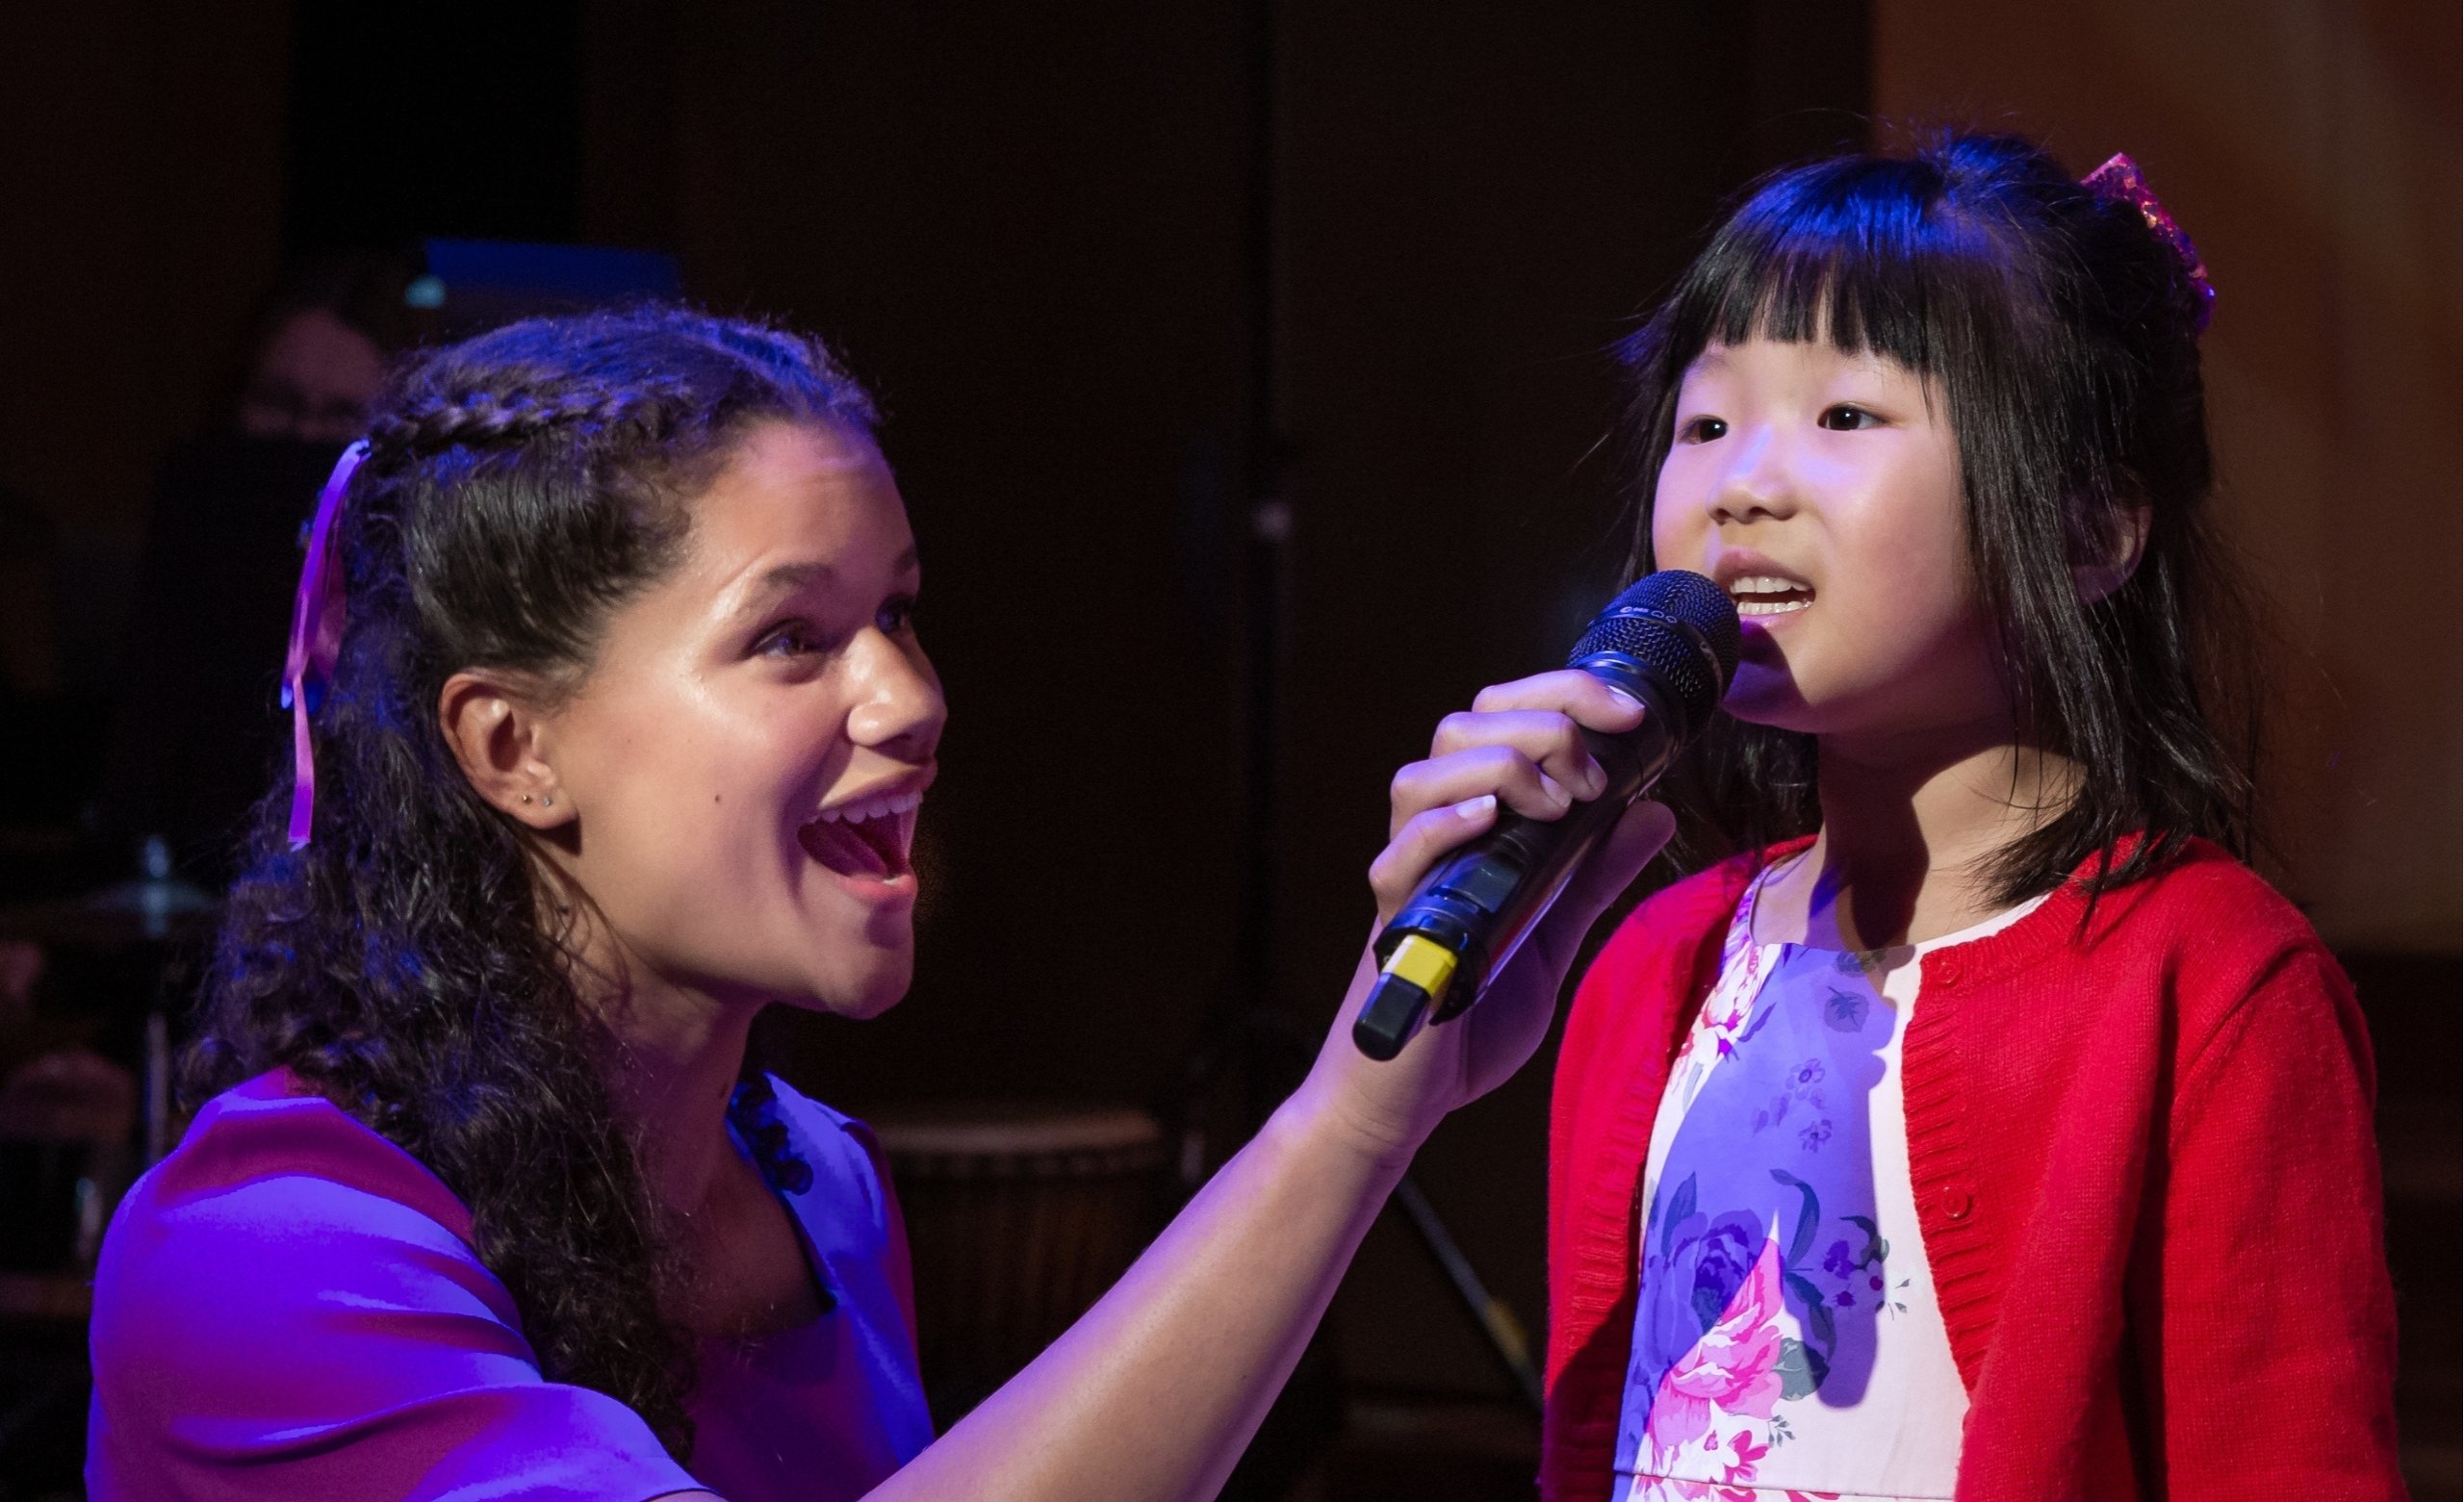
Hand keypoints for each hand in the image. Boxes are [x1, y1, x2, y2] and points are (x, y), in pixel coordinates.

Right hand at [1296, 669, 1676, 1161]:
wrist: (1408, 1099)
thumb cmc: (1470, 1018)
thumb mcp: (1556, 935)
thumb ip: (1595, 874)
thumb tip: (1656, 812)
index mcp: (1475, 826)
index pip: (1499, 720)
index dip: (1563, 695)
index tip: (1631, 713)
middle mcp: (1433, 838)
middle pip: (1461, 727)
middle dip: (1544, 720)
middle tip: (1600, 768)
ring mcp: (1410, 879)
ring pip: (1421, 777)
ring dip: (1499, 766)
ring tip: (1557, 799)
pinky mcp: (1393, 927)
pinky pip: (1400, 858)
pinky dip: (1443, 827)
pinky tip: (1491, 819)